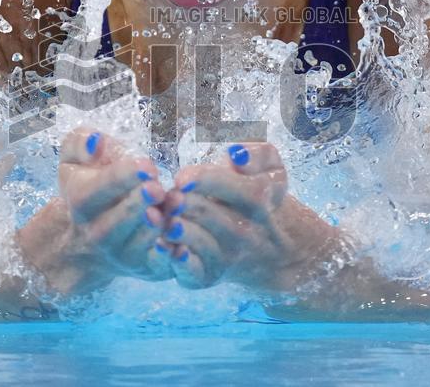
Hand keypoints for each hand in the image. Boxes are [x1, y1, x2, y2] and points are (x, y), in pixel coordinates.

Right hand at [53, 127, 172, 283]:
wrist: (87, 240)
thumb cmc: (88, 189)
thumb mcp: (73, 160)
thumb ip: (80, 143)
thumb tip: (96, 141)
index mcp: (81, 203)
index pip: (98, 190)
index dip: (122, 177)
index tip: (145, 165)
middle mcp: (98, 233)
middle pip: (119, 220)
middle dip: (138, 203)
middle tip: (157, 188)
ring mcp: (122, 255)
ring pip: (141, 243)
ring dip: (160, 225)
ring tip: (175, 204)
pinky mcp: (146, 269)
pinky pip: (161, 265)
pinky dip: (173, 254)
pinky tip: (184, 236)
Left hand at [158, 142, 337, 290]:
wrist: (271, 246)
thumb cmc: (260, 194)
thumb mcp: (271, 169)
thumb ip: (258, 154)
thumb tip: (236, 154)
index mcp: (259, 199)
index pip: (239, 190)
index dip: (207, 181)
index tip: (183, 176)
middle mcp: (245, 230)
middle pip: (213, 216)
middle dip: (185, 204)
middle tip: (167, 196)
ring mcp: (228, 255)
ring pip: (202, 245)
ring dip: (178, 231)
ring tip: (158, 217)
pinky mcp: (210, 275)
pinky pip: (194, 273)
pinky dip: (178, 262)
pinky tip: (162, 245)